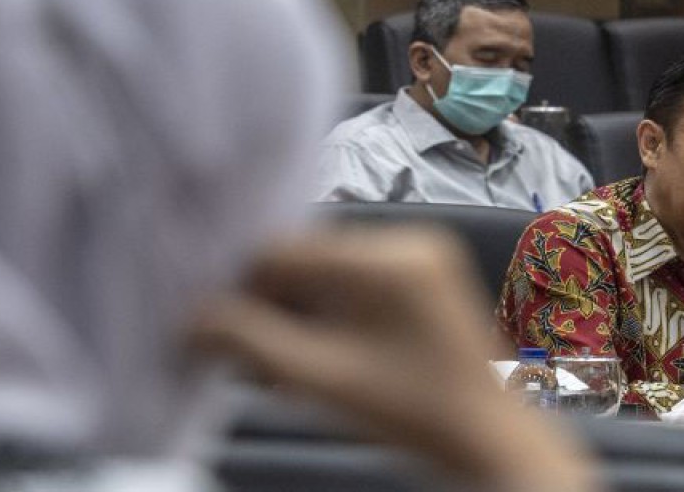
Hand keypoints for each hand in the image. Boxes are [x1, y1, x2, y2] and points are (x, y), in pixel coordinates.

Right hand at [191, 226, 598, 491]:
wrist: (493, 444)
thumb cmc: (413, 415)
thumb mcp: (320, 380)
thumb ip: (250, 343)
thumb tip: (190, 319)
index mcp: (386, 257)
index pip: (283, 250)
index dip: (237, 282)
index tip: (206, 316)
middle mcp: (407, 240)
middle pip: (305, 257)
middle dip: (268, 299)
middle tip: (237, 343)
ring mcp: (422, 256)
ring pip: (327, 269)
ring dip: (296, 307)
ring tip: (275, 354)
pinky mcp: (427, 276)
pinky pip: (357, 278)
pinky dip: (329, 308)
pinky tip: (314, 347)